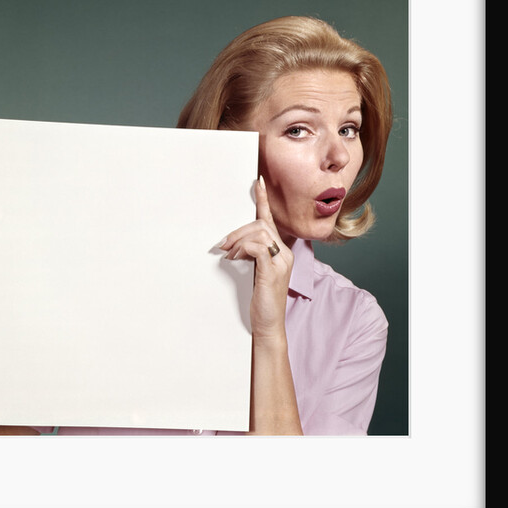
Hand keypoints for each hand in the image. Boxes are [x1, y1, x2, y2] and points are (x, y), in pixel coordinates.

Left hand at [219, 176, 293, 342]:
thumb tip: (232, 244)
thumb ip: (251, 255)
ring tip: (228, 254)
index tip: (257, 182)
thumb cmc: (260, 300)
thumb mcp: (255, 272)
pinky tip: (235, 258)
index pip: (271, 221)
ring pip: (259, 233)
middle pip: (262, 224)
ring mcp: (281, 262)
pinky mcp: (273, 271)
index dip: (263, 200)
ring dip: (238, 240)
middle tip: (223, 244)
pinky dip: (243, 249)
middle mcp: (285, 253)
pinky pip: (258, 248)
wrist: (268, 324)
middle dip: (238, 230)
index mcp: (281, 251)